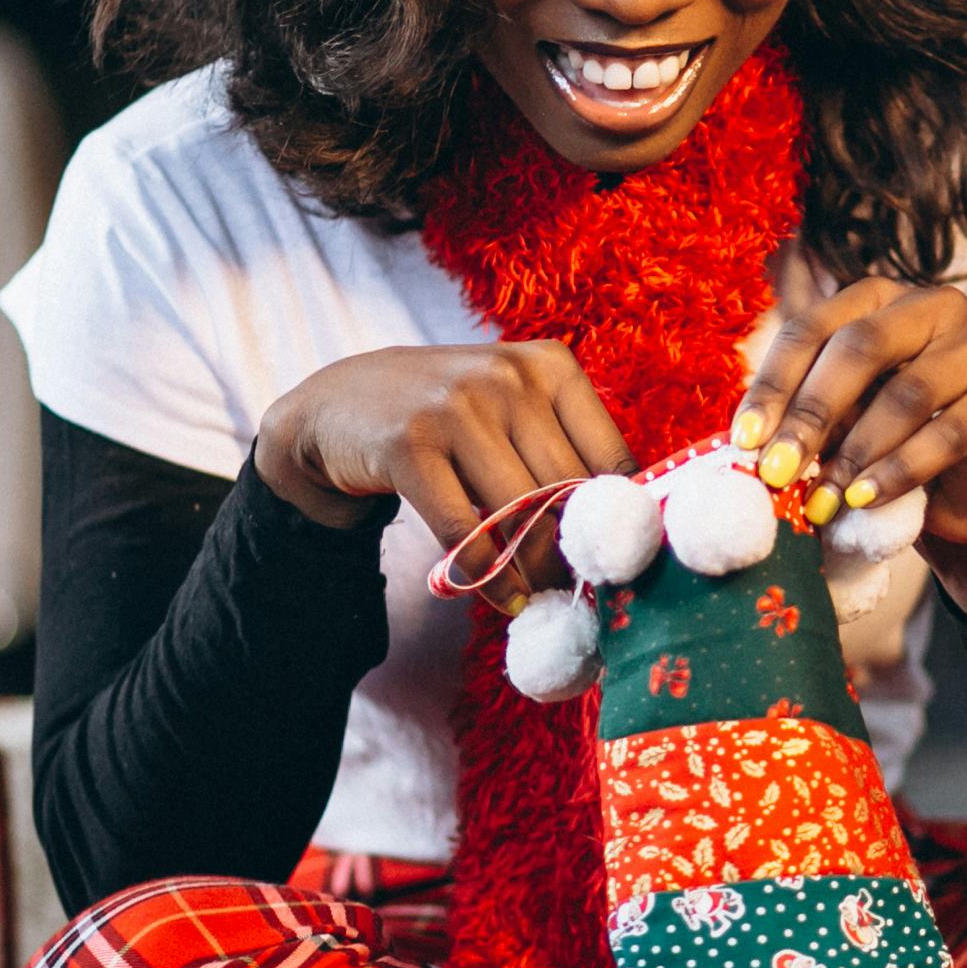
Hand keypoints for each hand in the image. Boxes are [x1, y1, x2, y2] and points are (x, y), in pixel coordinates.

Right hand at [254, 342, 630, 593]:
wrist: (342, 404)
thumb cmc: (449, 417)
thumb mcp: (512, 408)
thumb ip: (565, 450)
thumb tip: (624, 528)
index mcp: (549, 365)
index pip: (611, 457)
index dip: (619, 521)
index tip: (620, 564)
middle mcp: (506, 377)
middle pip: (567, 491)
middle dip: (576, 555)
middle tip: (583, 595)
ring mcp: (454, 407)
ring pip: (519, 514)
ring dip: (536, 573)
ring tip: (545, 601)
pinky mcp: (409, 445)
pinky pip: (464, 531)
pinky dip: (488, 578)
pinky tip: (503, 600)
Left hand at [731, 280, 966, 550]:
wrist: (963, 497)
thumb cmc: (888, 448)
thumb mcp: (838, 424)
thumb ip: (804, 418)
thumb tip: (752, 444)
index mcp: (877, 299)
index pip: (813, 327)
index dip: (774, 384)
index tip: (744, 441)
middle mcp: (932, 308)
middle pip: (860, 347)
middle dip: (811, 413)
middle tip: (778, 471)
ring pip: (906, 393)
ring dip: (856, 451)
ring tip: (824, 497)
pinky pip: (947, 433)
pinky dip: (899, 471)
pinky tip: (865, 498)